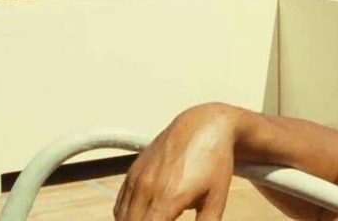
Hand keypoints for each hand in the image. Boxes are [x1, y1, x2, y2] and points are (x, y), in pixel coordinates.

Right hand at [114, 104, 237, 220]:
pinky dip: (126, 219)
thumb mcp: (217, 199)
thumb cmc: (214, 162)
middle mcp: (147, 188)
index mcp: (168, 197)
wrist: (204, 125)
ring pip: (121, 219)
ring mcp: (137, 178)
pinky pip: (121, 205)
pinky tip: (141, 220)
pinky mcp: (133, 171)